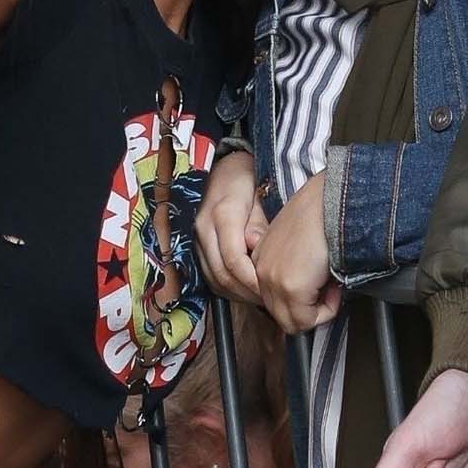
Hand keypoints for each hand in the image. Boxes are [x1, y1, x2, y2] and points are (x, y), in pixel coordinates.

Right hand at [196, 149, 265, 304]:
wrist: (225, 167)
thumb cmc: (247, 178)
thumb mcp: (261, 194)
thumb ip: (259, 224)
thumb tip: (256, 249)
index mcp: (222, 214)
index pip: (234, 260)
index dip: (253, 280)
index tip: (272, 290)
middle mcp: (203, 228)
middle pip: (222, 274)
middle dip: (247, 292)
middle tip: (270, 300)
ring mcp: (196, 238)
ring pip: (213, 279)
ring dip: (236, 293)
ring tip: (260, 297)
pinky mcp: (195, 245)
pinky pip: (208, 275)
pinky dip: (226, 287)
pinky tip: (244, 289)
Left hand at [252, 172, 341, 332]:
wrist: (331, 202)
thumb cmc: (322, 216)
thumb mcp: (298, 244)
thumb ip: (294, 269)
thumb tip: (309, 292)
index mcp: (260, 260)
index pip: (274, 301)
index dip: (301, 300)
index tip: (319, 286)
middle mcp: (260, 272)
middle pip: (281, 316)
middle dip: (309, 310)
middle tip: (329, 291)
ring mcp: (273, 281)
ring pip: (294, 323)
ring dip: (318, 312)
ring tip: (332, 288)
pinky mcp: (290, 288)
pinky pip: (308, 320)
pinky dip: (326, 311)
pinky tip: (334, 287)